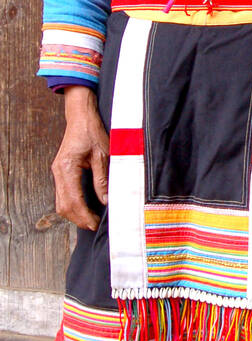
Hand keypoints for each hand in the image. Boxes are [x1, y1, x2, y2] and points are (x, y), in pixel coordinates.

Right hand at [50, 86, 108, 231]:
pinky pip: (63, 194)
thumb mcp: (103, 155)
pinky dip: (72, 204)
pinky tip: (85, 207)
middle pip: (63, 206)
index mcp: (67, 168)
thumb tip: (106, 201)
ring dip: (74, 213)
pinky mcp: (61, 171)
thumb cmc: (92, 131)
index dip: (84, 215)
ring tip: (91, 219)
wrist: (81, 115)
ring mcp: (57, 172)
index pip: (73, 201)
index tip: (95, 224)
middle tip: (95, 225)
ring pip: (61, 202)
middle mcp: (58, 172)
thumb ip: (103, 180)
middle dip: (78, 218)